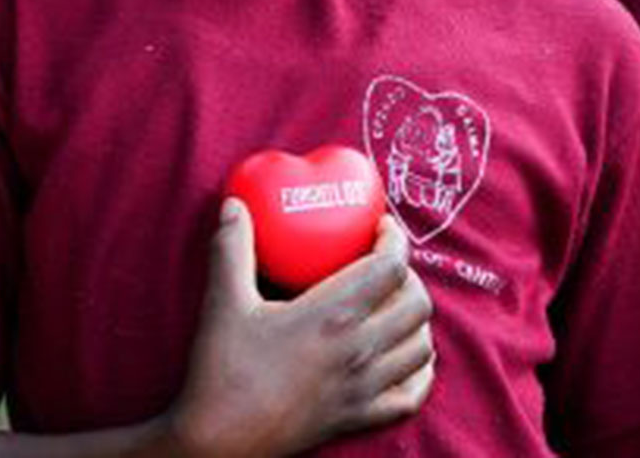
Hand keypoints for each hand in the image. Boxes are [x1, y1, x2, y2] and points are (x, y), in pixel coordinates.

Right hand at [166, 199, 434, 457]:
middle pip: (416, 303)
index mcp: (333, 316)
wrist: (219, 441)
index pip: (391, 266)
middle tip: (384, 267)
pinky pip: (412, 394)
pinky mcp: (360, 419)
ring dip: (415, 321)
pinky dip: (417, 371)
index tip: (381, 229)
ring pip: (421, 346)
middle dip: (408, 277)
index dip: (394, 240)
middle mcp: (360, 350)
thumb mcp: (223, 302)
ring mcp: (364, 389)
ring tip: (393, 307)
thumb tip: (234, 205)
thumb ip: (231, 248)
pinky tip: (405, 358)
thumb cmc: (222, 371)